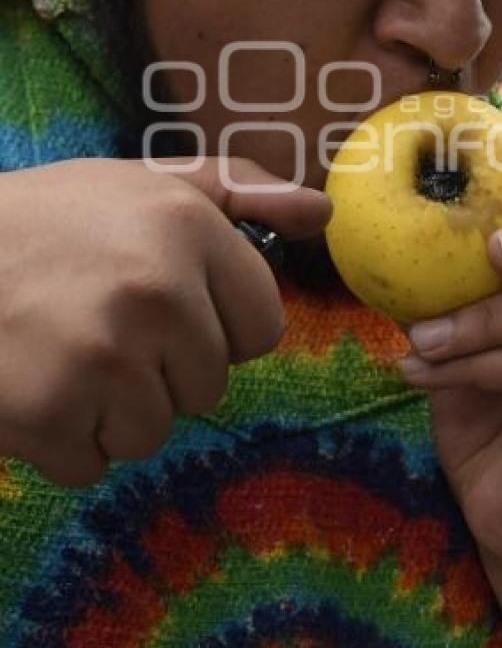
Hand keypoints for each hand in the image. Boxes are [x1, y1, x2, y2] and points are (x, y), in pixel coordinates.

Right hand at [0, 156, 329, 486]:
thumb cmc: (49, 219)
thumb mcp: (146, 183)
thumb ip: (241, 192)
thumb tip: (321, 212)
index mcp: (188, 228)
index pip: (263, 327)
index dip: (218, 323)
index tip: (167, 303)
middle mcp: (155, 291)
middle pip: (209, 384)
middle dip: (163, 366)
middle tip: (99, 322)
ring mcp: (102, 357)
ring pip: (154, 430)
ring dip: (113, 409)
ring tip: (63, 350)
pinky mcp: (48, 414)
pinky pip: (93, 464)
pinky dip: (62, 441)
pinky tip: (33, 382)